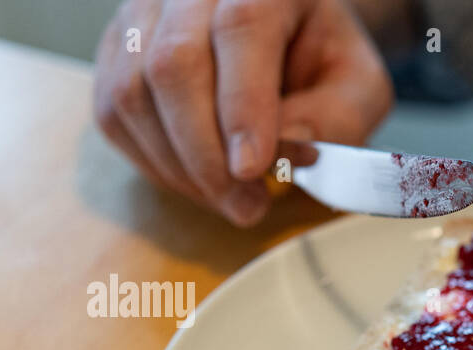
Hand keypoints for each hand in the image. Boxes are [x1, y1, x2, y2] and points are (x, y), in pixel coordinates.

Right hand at [93, 0, 393, 224]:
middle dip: (207, 155)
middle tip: (247, 206)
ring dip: (179, 167)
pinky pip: (113, 112)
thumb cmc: (321, 60)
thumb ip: (340, 115)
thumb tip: (290, 143)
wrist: (286, 33)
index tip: (252, 169)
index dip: (242, 106)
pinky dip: (153, 161)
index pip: (240, 28)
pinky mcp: (118, 49)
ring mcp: (144, 12)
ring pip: (132, 92)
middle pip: (174, 64)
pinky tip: (197, 181)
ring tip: (229, 199)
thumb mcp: (359, 86)